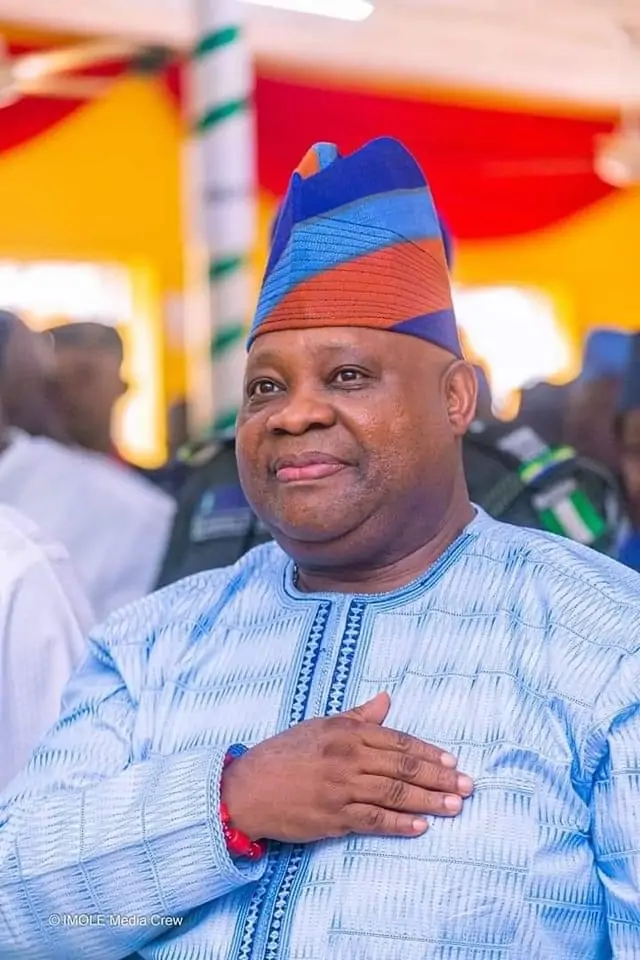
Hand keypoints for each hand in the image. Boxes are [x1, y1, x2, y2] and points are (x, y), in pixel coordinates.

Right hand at [221, 692, 472, 843]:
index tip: (453, 762)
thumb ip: (357, 716)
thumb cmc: (284, 754)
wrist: (247, 789)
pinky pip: (374, 821)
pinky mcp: (334, 818)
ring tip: (454, 807)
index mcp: (346, 732)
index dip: (429, 753)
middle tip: (467, 787)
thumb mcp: (320, 726)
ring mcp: (341, 789)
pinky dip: (400, 824)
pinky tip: (421, 827)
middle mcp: (347, 758)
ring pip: (395, 795)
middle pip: (403, 769)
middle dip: (439, 778)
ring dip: (429, 802)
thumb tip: (387, 700)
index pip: (398, 742)